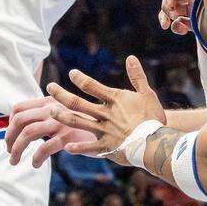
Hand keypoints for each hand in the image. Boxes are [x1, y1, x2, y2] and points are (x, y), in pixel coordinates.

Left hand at [5, 94, 101, 168]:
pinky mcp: (69, 137)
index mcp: (49, 102)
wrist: (112, 130)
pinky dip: (36, 157)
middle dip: (8, 137)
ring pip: (28, 133)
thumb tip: (25, 125)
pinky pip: (45, 148)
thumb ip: (48, 116)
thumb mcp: (65, 114)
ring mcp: (61, 122)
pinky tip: (35, 164)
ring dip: (16, 149)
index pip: (19, 108)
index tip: (10, 135)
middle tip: (8, 150)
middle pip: (19, 120)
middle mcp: (53, 109)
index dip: (9, 123)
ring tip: (14, 160)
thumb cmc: (85, 125)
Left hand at [51, 56, 166, 159]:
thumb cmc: (153, 117)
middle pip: (78, 103)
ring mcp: (104, 131)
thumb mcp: (147, 93)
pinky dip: (78, 147)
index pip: (92, 86)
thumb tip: (131, 57)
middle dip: (61, 95)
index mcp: (115, 100)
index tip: (72, 74)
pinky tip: (66, 147)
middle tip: (49, 87)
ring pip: (78, 122)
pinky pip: (89, 147)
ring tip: (50, 111)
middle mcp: (105, 114)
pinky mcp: (107, 147)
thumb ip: (137, 76)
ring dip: (62, 116)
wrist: (157, 141)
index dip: (80, 79)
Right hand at [159, 0, 204, 36]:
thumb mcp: (198, 3)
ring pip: (173, 10)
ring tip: (166, 25)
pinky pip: (179, 21)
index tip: (171, 6)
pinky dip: (177, 26)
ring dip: (167, 17)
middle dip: (168, 7)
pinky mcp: (194, 22)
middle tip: (172, 16)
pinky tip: (181, 30)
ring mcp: (194, 9)